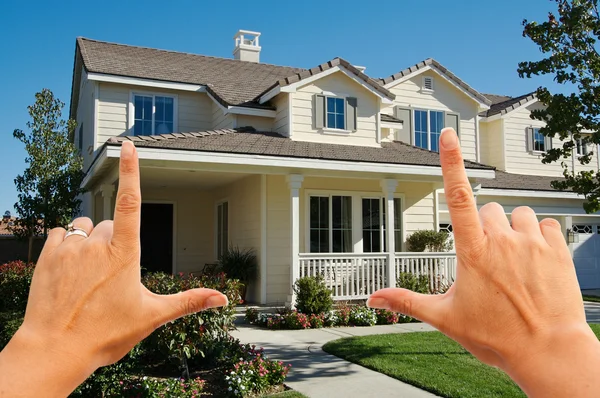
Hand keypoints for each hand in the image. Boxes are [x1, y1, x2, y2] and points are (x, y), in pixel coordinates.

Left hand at [1, 141, 226, 396]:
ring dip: (89, 242)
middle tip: (110, 277)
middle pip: (109, 226)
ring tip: (88, 275)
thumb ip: (189, 302)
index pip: (131, 201)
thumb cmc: (105, 334)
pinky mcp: (47, 254)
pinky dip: (67, 245)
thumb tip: (223, 300)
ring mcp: (69, 247)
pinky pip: (61, 234)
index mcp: (124, 252)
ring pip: (84, 228)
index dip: (133, 170)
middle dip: (113, 243)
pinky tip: (69, 270)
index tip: (129, 144)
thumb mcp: (152, 317)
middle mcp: (96, 243)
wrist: (54, 350)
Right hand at [368, 128, 599, 396]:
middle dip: (484, 228)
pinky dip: (538, 236)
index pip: (457, 196)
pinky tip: (536, 261)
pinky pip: (546, 224)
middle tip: (488, 262)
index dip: (450, 162)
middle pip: (488, 209)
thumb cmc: (496, 338)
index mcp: (472, 251)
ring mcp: (533, 242)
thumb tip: (372, 299)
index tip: (447, 134)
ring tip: (514, 261)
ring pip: (518, 214)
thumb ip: (406, 301)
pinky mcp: (559, 249)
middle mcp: (503, 240)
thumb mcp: (445, 319)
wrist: (549, 354)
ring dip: (512, 230)